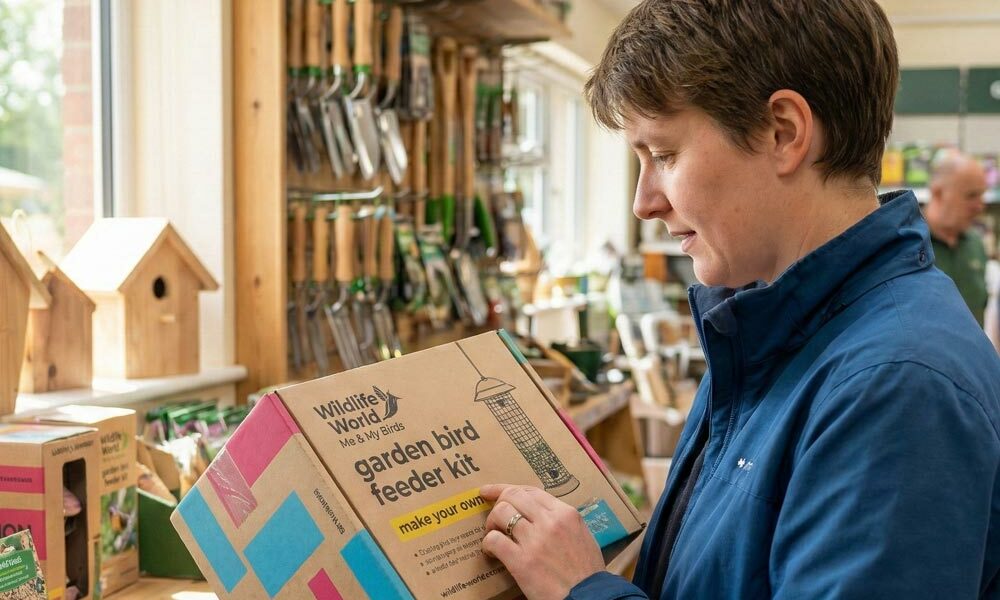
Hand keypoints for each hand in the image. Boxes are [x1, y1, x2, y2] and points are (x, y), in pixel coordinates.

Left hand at [480, 484, 604, 599]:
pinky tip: (491, 552)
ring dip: (491, 523)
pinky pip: (494, 540)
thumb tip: (539, 513)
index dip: (506, 489)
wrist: (587, 596)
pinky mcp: (522, 561)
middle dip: (497, 504)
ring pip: (500, 513)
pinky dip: (487, 544)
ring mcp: (535, 540)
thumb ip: (561, 520)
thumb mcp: (581, 534)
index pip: (530, 491)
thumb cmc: (586, 570)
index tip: (491, 491)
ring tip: (493, 535)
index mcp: (566, 513)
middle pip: (512, 496)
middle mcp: (550, 521)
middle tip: (494, 519)